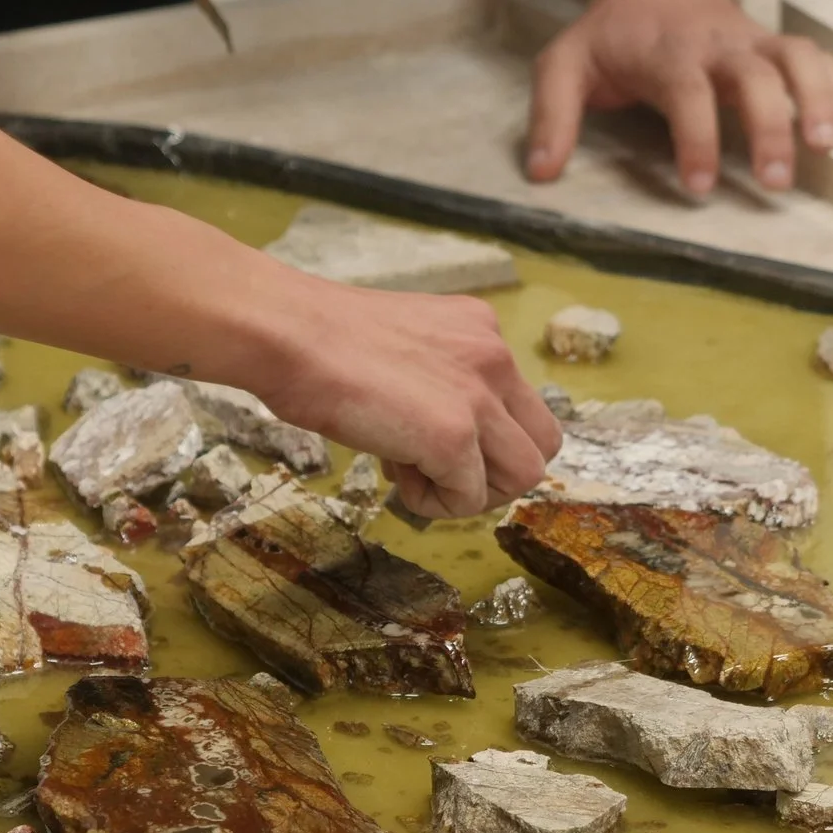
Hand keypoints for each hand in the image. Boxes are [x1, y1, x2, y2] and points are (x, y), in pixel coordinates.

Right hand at [243, 275, 561, 518]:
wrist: (289, 334)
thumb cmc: (319, 342)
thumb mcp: (404, 345)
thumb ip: (438, 378)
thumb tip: (440, 439)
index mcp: (480, 329)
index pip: (521, 403)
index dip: (484, 436)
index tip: (428, 432)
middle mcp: (493, 357)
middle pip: (543, 442)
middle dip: (497, 471)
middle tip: (439, 469)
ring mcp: (477, 398)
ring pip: (524, 476)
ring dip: (474, 492)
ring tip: (417, 475)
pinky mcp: (452, 437)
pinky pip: (469, 498)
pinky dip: (433, 503)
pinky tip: (393, 475)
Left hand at [526, 0, 832, 194]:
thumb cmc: (610, 39)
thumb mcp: (565, 66)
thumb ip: (551, 116)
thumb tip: (541, 171)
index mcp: (666, 52)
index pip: (687, 93)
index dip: (697, 138)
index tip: (701, 186)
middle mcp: (716, 44)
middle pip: (755, 76)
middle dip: (770, 126)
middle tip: (776, 181)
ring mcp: (751, 41)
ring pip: (796, 59)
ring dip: (818, 99)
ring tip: (829, 146)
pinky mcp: (773, 45)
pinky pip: (815, 58)